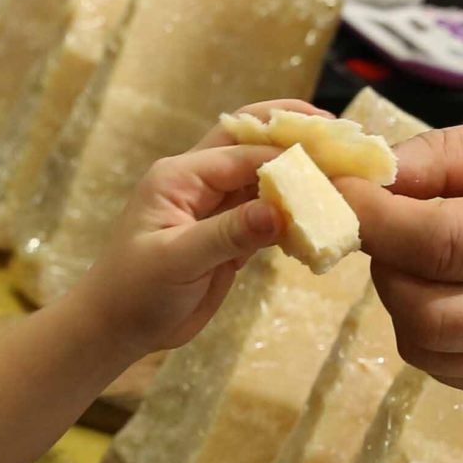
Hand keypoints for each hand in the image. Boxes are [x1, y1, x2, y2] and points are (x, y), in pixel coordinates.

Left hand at [68, 103, 321, 354]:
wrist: (116, 328)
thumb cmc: (134, 291)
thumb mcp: (177, 259)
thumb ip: (227, 234)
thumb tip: (276, 211)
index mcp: (180, 177)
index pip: (240, 152)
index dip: (284, 153)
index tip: (328, 159)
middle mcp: (199, 183)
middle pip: (252, 144)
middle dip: (294, 135)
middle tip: (342, 134)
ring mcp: (215, 209)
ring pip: (264, 179)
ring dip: (299, 175)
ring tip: (346, 172)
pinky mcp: (228, 236)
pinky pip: (267, 214)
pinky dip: (294, 214)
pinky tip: (323, 215)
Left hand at [350, 120, 462, 395]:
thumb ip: (446, 156)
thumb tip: (368, 176)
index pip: (438, 245)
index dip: (374, 221)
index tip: (338, 194)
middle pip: (424, 312)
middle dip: (386, 266)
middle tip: (390, 227)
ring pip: (428, 349)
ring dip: (404, 302)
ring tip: (424, 259)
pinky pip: (451, 368)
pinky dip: (431, 332)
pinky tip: (453, 292)